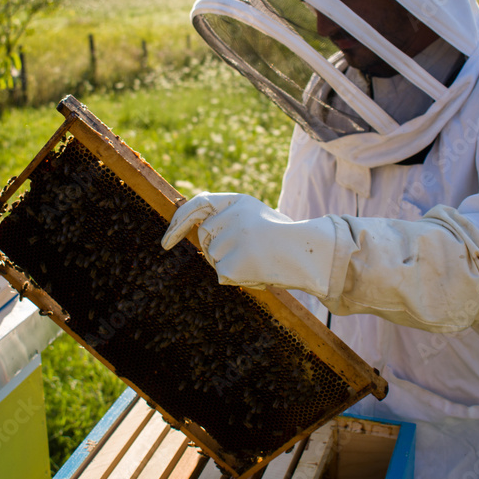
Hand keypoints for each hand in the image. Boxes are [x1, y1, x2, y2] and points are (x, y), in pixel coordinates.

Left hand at [161, 192, 338, 295]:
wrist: (312, 253)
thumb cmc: (287, 238)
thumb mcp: (256, 218)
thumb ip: (228, 220)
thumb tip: (198, 232)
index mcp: (237, 200)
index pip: (197, 205)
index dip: (178, 222)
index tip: (166, 242)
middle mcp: (229, 216)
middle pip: (205, 240)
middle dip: (218, 251)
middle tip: (250, 253)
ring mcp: (230, 240)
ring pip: (214, 260)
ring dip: (232, 265)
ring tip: (261, 260)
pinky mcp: (232, 263)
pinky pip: (224, 276)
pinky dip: (240, 278)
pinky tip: (260, 270)